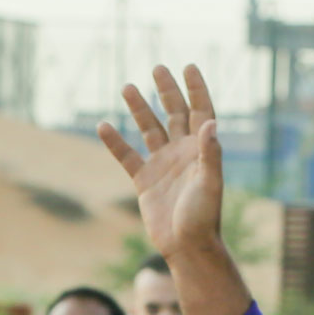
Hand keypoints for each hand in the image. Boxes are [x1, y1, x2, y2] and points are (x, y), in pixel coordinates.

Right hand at [99, 64, 227, 264]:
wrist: (187, 247)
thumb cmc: (204, 217)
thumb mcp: (210, 183)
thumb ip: (210, 152)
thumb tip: (210, 122)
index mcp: (201, 150)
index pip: (200, 112)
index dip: (196, 90)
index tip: (188, 67)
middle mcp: (182, 153)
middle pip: (175, 114)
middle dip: (167, 91)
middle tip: (158, 69)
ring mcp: (163, 165)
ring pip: (149, 129)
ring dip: (139, 109)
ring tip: (127, 87)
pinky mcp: (145, 181)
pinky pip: (127, 156)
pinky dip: (115, 142)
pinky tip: (103, 126)